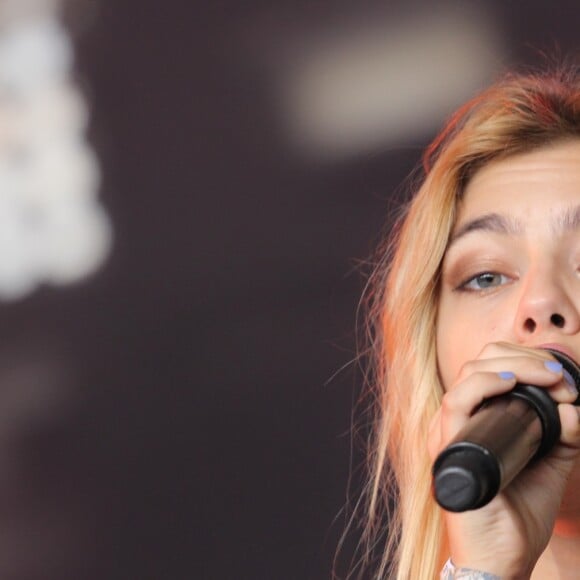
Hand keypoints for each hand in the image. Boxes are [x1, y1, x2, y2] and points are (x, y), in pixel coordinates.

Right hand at [428, 342, 579, 577]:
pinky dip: (484, 382)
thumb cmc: (517, 515)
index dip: (524, 358)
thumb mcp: (550, 465)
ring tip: (549, 378)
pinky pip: (457, 401)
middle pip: (479, 362)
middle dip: (523, 356)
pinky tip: (512, 381)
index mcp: (474, 420)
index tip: (562, 375)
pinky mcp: (449, 447)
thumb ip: (562, 435)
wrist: (502, 559)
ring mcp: (449, 432)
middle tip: (560, 375)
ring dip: (513, 365)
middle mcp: (457, 420)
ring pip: (468, 373)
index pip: (488, 367)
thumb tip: (574, 405)